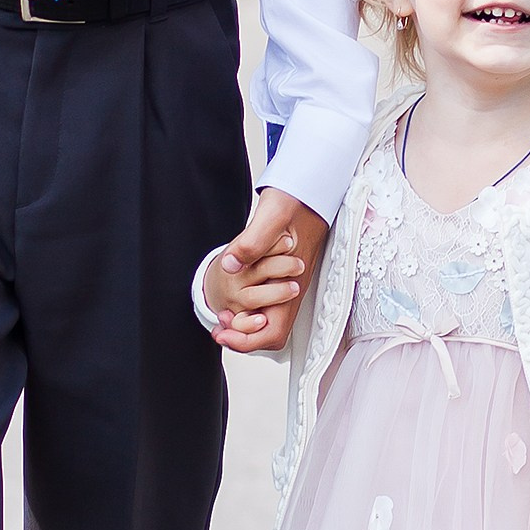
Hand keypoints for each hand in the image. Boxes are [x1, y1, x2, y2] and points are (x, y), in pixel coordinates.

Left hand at [204, 187, 328, 355]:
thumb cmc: (295, 200)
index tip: (223, 330)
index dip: (246, 340)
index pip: (273, 333)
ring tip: (222, 313)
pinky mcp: (280, 273)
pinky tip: (232, 290)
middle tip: (219, 323)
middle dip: (242, 335)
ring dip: (242, 321)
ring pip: (266, 318)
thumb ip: (252, 242)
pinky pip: (264, 301)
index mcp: (292, 283)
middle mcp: (292, 288)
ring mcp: (287, 282)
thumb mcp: (272, 215)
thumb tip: (230, 266)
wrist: (310, 188)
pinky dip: (246, 304)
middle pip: (269, 331)